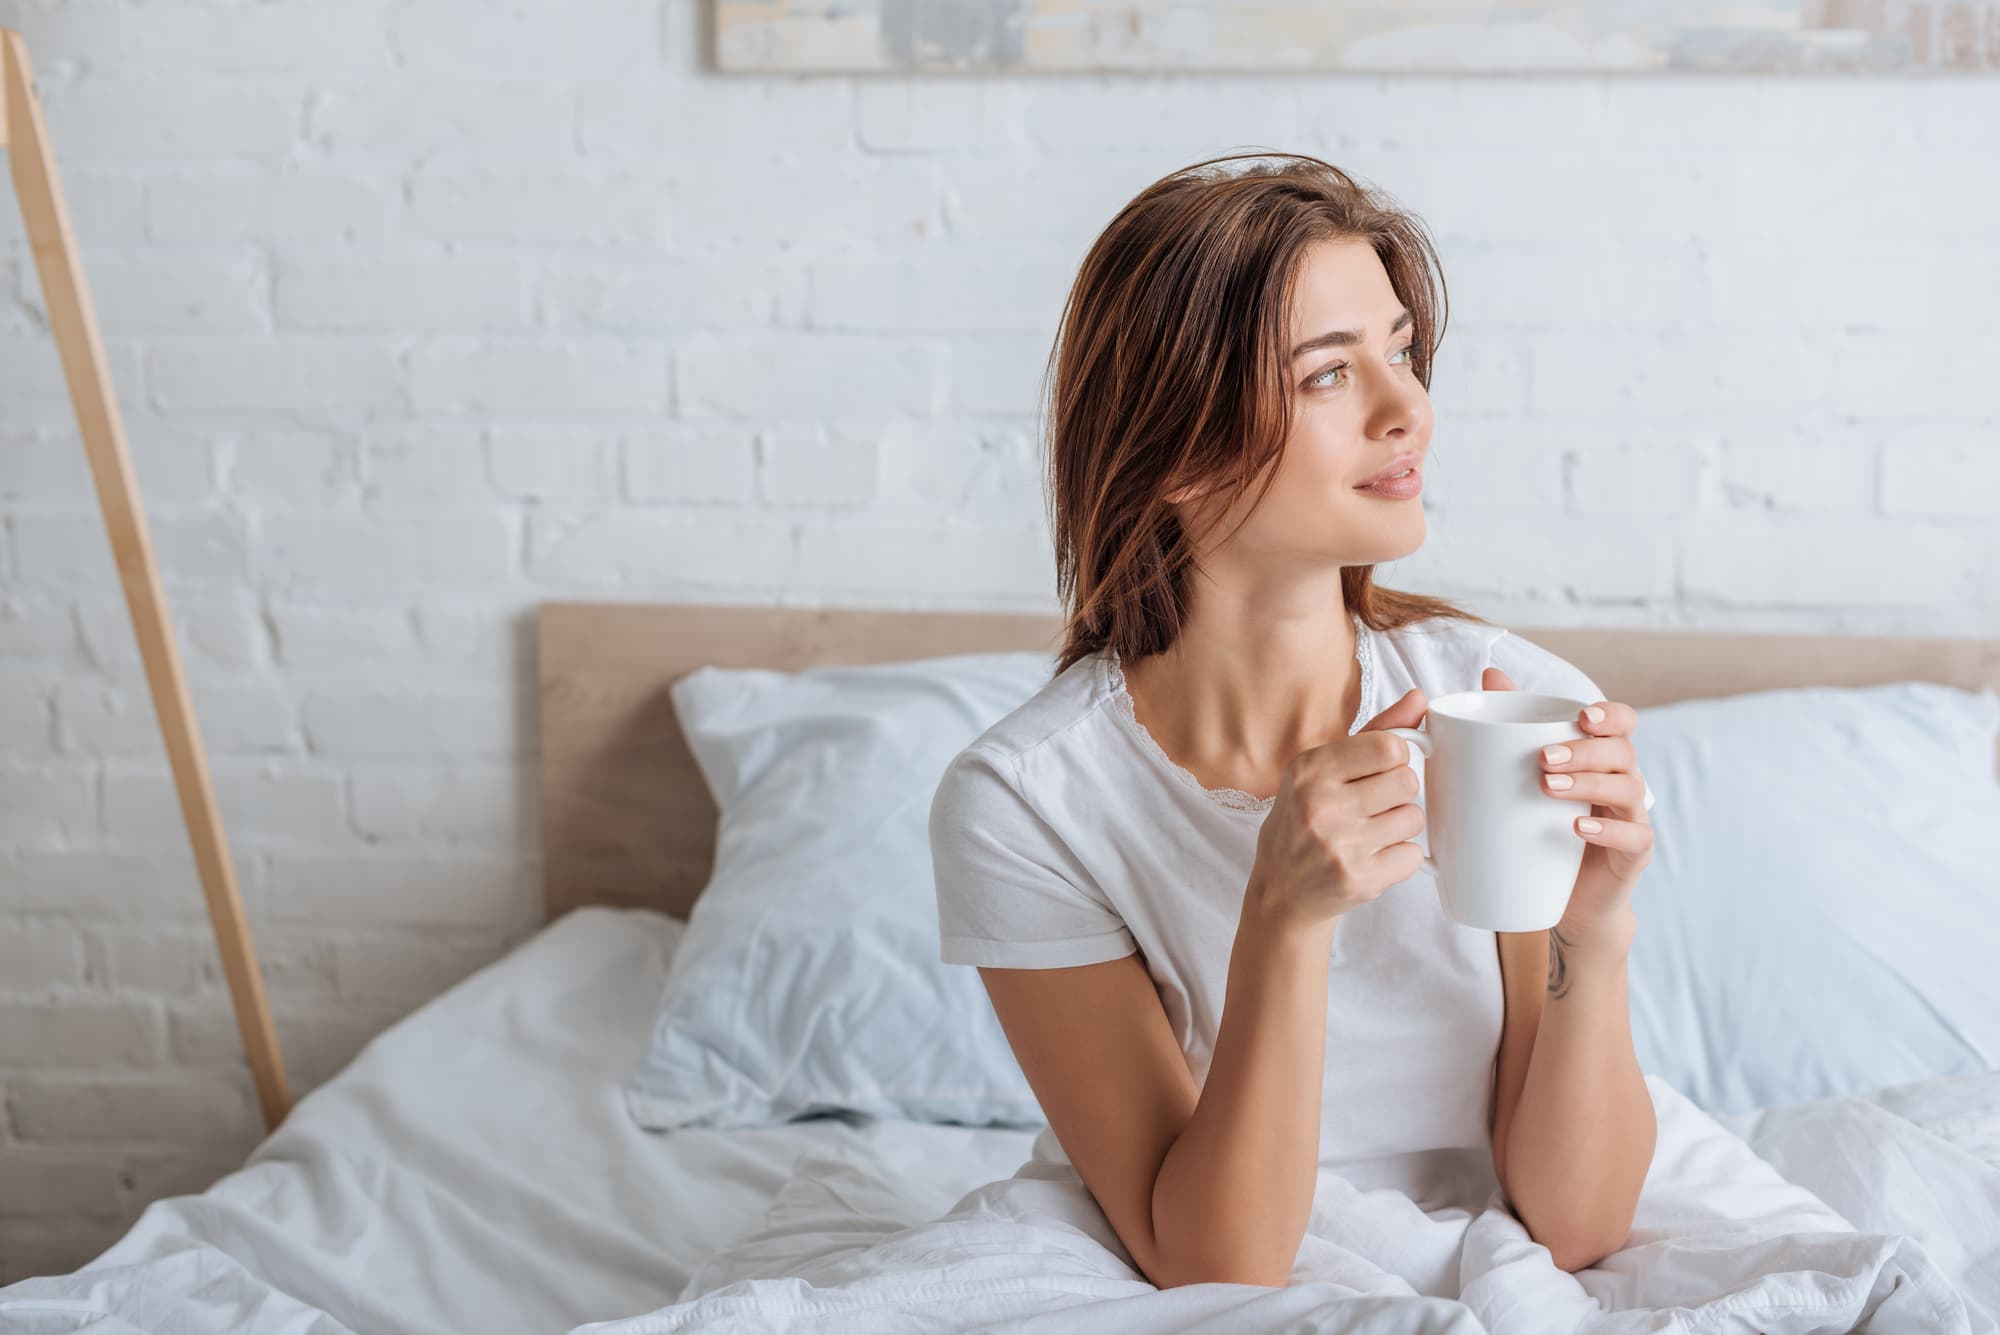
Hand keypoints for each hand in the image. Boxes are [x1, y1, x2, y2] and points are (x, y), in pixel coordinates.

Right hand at [1246, 686, 1435, 933]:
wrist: (1282, 890)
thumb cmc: (1305, 822)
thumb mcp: (1323, 771)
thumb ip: (1375, 732)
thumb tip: (1420, 698)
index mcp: (1310, 770)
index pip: (1389, 747)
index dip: (1395, 757)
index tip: (1382, 769)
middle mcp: (1321, 805)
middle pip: (1407, 782)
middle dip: (1399, 792)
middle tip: (1375, 804)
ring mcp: (1340, 845)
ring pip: (1414, 818)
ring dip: (1400, 825)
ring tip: (1371, 832)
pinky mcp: (1359, 879)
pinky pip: (1412, 855)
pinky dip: (1400, 857)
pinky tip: (1373, 856)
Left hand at [1482, 665, 1651, 946]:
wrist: (1564, 899)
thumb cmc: (1542, 828)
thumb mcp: (1524, 777)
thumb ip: (1510, 726)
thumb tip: (1490, 673)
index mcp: (1599, 757)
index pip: (1621, 723)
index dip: (1610, 714)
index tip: (1581, 715)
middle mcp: (1622, 781)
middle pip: (1622, 751)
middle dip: (1585, 750)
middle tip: (1543, 757)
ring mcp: (1631, 818)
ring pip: (1628, 788)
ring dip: (1589, 783)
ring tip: (1548, 786)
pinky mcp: (1632, 855)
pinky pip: (1633, 837)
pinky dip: (1606, 830)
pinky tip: (1577, 828)